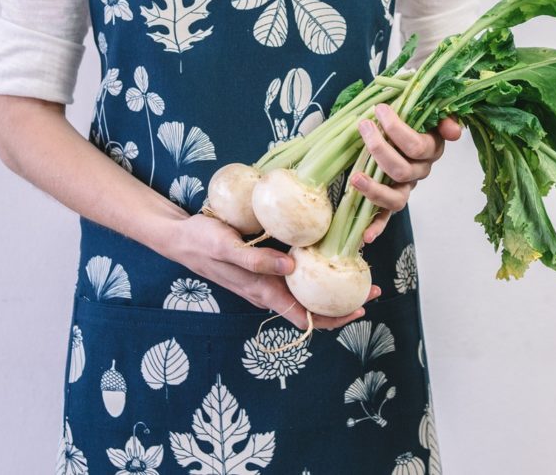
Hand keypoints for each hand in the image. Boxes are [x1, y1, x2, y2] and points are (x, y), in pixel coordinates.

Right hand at [165, 214, 380, 329]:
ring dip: (332, 287)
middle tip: (374, 287)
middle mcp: (268, 290)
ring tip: (359, 271)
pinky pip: (296, 276)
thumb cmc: (202, 241)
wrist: (182, 238)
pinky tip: (327, 254)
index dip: (334, 317)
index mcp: (262, 291)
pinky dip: (316, 270)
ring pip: (306, 292)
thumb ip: (255, 259)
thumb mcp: (226, 246)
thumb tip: (290, 267)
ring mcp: (267, 280)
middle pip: (312, 308)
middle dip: (344, 303)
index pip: (304, 316)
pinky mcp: (265, 266)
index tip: (360, 308)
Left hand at [352, 103, 461, 243]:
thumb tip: (453, 131)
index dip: (397, 129)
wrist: (405, 129)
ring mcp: (406, 188)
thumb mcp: (430, 112)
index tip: (379, 110)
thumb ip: (444, 118)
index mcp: (431, 150)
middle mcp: (420, 172)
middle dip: (380, 149)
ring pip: (396, 199)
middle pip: (402, 171)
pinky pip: (386, 217)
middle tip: (364, 127)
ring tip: (356, 177)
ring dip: (375, 190)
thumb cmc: (413, 118)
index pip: (417, 146)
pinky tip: (365, 237)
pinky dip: (377, 227)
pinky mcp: (391, 200)